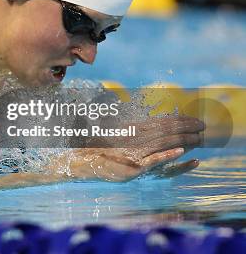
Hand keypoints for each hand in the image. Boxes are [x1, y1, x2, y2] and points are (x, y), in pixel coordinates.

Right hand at [68, 115, 203, 181]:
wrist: (83, 161)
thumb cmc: (98, 148)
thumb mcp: (115, 133)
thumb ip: (132, 127)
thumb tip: (149, 122)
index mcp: (132, 128)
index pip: (161, 121)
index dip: (180, 119)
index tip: (194, 119)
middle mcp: (135, 137)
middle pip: (166, 130)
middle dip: (187, 127)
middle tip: (202, 127)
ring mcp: (134, 151)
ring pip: (164, 143)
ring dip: (184, 140)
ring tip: (199, 138)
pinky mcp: (133, 166)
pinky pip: (153, 159)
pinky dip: (167, 155)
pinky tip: (181, 152)